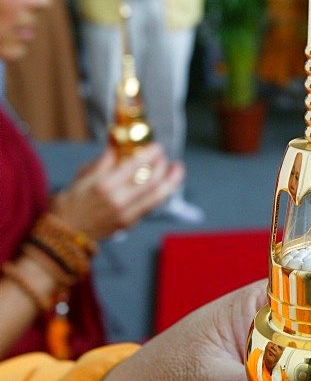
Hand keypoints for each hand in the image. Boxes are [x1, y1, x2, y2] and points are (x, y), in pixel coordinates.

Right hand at [50, 143, 183, 240]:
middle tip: (164, 157)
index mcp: (105, 185)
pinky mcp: (130, 224)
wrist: (64, 235)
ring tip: (177, 169)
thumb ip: (104, 161)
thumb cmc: (69, 203)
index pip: (135, 166)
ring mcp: (127, 214)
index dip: (150, 154)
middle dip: (163, 166)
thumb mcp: (82, 177)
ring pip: (158, 196)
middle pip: (152, 181)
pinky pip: (151, 206)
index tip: (156, 147)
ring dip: (171, 181)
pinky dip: (161, 193)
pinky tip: (165, 185)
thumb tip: (118, 145)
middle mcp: (119, 201)